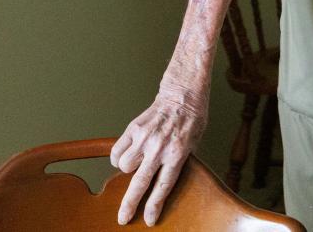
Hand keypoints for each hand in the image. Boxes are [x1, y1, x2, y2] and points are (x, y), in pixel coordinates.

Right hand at [110, 81, 208, 225]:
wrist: (182, 93)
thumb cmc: (193, 117)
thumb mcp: (196, 142)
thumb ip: (181, 159)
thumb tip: (170, 177)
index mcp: (178, 153)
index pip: (164, 185)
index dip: (155, 205)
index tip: (148, 219)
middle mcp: (159, 148)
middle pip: (140, 183)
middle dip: (130, 204)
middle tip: (123, 218)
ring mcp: (144, 138)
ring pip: (125, 167)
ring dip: (128, 170)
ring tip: (136, 164)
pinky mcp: (133, 129)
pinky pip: (117, 152)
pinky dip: (118, 158)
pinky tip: (125, 156)